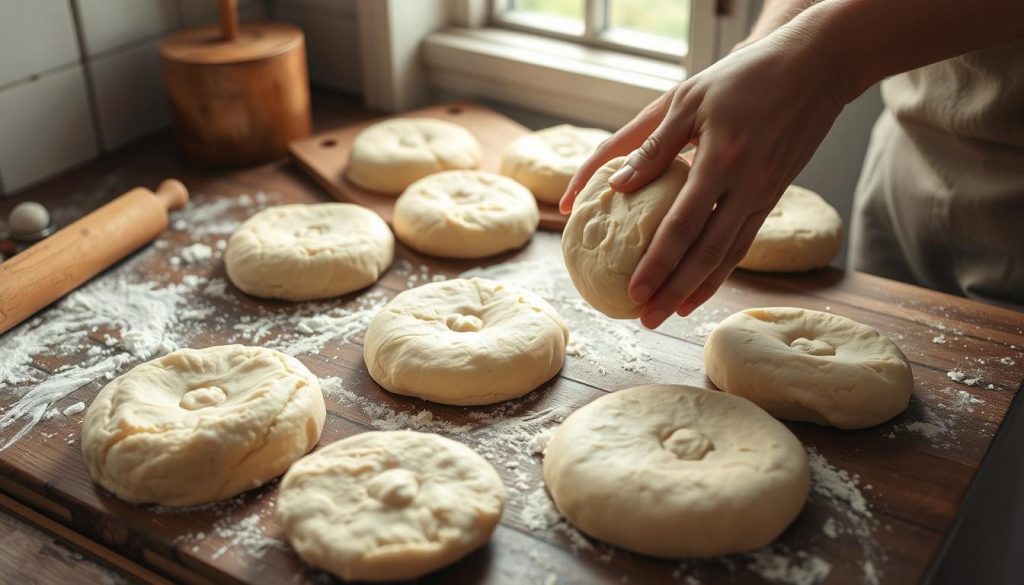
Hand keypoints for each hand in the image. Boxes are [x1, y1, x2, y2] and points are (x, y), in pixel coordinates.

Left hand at [560, 27, 846, 328]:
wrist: (816, 66)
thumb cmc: (744, 76)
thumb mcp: (688, 99)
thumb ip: (653, 146)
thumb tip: (616, 186)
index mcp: (721, 161)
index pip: (682, 226)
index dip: (658, 263)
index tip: (634, 290)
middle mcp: (746, 186)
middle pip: (706, 254)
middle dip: (674, 290)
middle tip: (646, 319)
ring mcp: (764, 194)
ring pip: (729, 255)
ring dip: (698, 289)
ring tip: (671, 313)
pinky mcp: (772, 195)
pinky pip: (743, 242)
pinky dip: (722, 269)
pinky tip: (704, 284)